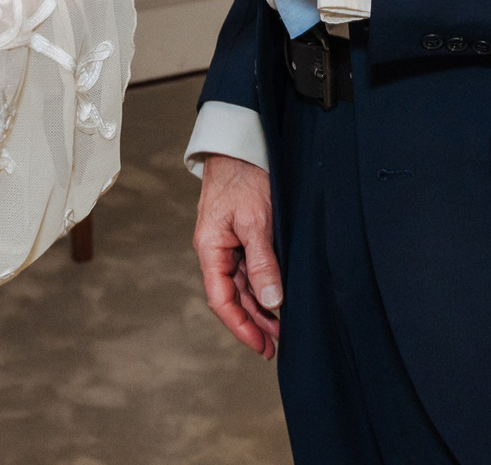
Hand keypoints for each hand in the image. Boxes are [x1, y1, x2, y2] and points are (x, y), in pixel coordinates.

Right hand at [195, 154, 281, 357]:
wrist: (240, 144)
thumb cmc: (244, 177)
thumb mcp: (256, 221)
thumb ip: (262, 263)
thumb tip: (271, 302)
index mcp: (210, 249)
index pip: (222, 300)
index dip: (242, 327)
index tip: (262, 346)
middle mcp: (215, 250)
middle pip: (231, 297)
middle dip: (253, 322)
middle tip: (277, 344)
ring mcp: (227, 243)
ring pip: (241, 285)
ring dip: (259, 307)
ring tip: (281, 327)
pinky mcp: (240, 235)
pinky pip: (248, 268)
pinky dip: (261, 286)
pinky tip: (276, 297)